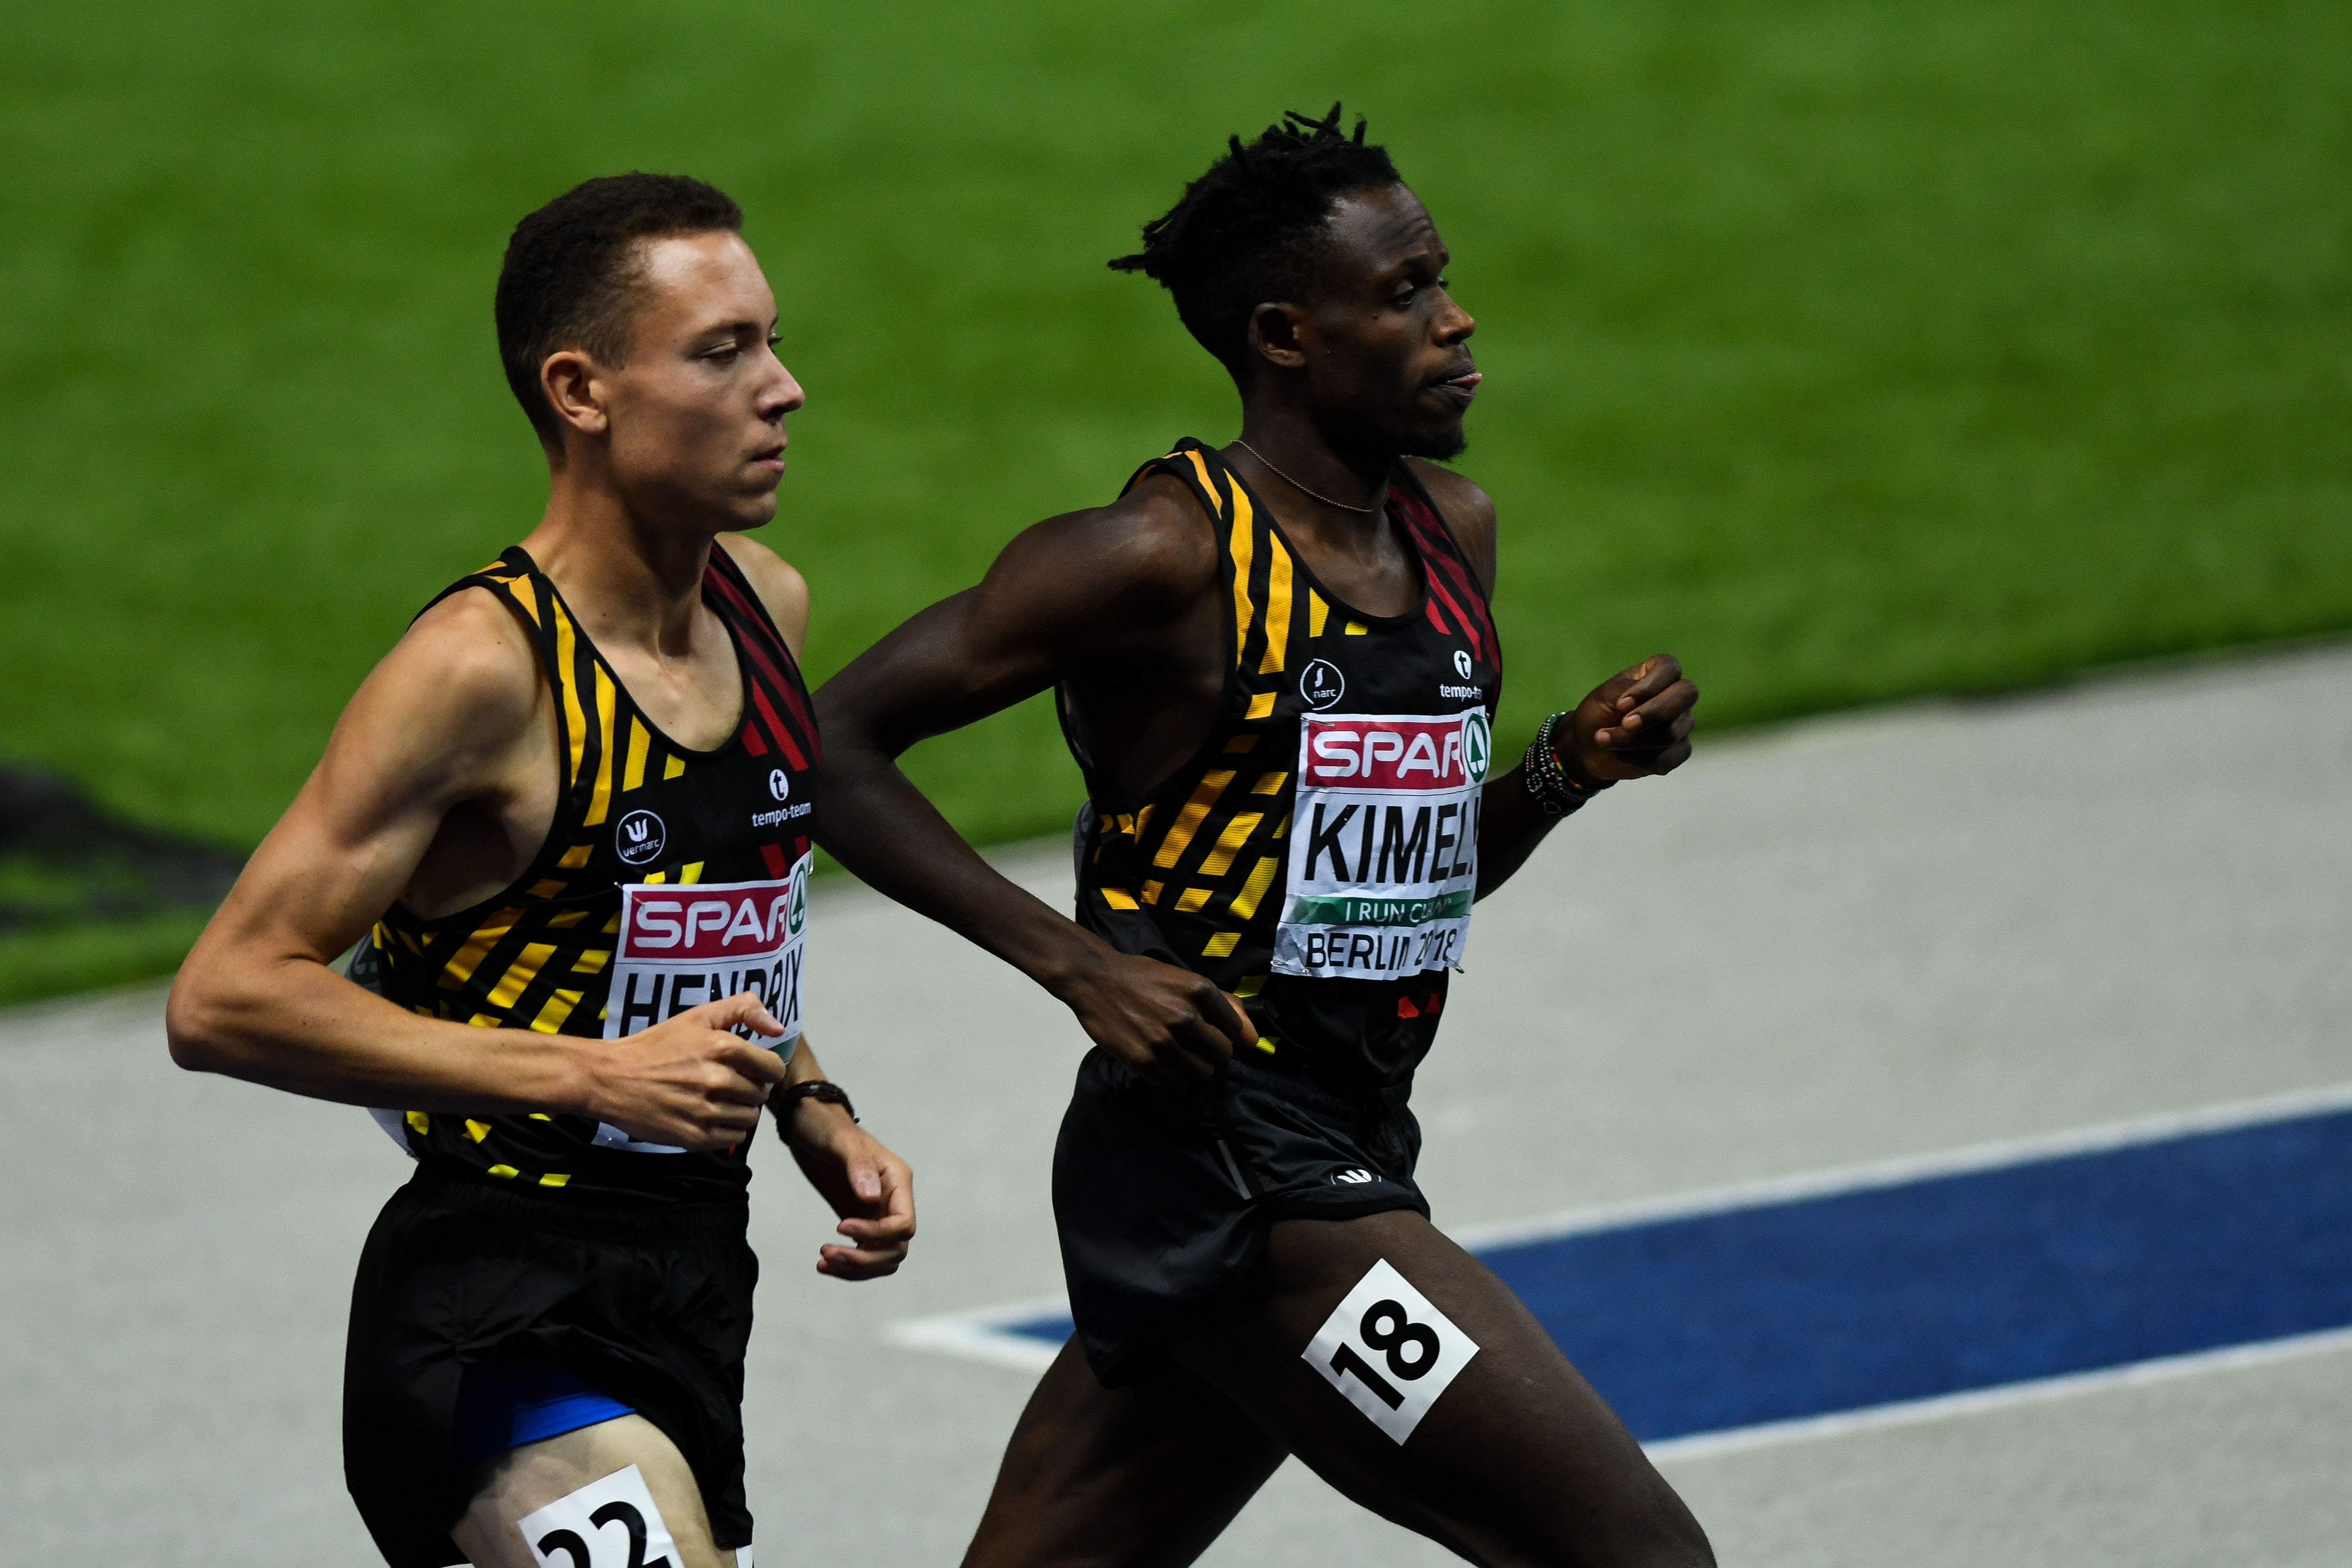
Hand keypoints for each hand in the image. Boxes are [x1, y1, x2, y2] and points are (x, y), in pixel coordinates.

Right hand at [579, 992, 792, 1150]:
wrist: (611, 1078)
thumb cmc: (656, 1045)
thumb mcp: (697, 1016)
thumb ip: (742, 1010)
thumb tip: (779, 1027)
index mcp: (723, 1047)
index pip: (773, 1068)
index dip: (766, 1068)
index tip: (752, 1067)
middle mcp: (718, 1081)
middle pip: (760, 1094)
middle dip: (750, 1088)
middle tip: (728, 1083)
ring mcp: (706, 1112)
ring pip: (750, 1118)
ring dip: (740, 1110)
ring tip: (719, 1100)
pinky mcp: (694, 1137)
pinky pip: (733, 1138)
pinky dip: (728, 1130)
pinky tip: (711, 1117)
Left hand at [779, 1101, 915, 1278]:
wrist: (807, 1124)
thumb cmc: (826, 1127)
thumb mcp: (841, 1141)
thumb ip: (859, 1167)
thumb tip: (871, 1199)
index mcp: (897, 1181)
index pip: (903, 1224)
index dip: (876, 1234)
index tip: (841, 1226)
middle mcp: (892, 1200)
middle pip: (895, 1249)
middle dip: (864, 1259)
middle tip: (827, 1252)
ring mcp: (876, 1213)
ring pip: (882, 1258)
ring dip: (856, 1268)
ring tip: (823, 1260)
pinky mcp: (858, 1221)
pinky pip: (864, 1254)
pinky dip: (847, 1265)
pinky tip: (822, 1262)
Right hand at [1056, 948, 1256, 1090]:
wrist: (1095, 979)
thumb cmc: (1143, 977)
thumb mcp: (1186, 979)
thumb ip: (1224, 1004)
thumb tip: (1252, 1040)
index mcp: (1200, 991)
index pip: (1234, 1031)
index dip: (1223, 1034)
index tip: (1208, 1032)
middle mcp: (1186, 1017)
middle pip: (1222, 1055)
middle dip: (1213, 1055)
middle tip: (1195, 1048)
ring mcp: (1164, 1041)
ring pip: (1202, 1074)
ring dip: (1196, 1070)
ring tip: (1180, 1059)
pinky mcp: (1144, 1061)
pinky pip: (1177, 1084)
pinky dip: (1176, 1081)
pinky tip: (1166, 1067)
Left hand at [1562, 655, 1697, 783]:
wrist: (1589, 746)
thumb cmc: (1600, 712)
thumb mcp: (1606, 696)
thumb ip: (1627, 693)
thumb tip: (1643, 707)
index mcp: (1659, 673)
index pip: (1670, 668)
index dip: (1650, 685)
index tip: (1621, 704)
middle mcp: (1677, 696)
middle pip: (1686, 695)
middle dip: (1654, 712)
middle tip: (1625, 725)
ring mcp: (1681, 723)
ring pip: (1671, 732)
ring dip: (1633, 740)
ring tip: (1604, 740)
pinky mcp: (1678, 750)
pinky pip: (1670, 757)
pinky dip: (1640, 759)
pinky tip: (1620, 755)